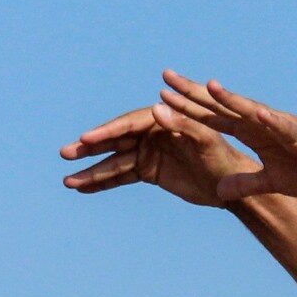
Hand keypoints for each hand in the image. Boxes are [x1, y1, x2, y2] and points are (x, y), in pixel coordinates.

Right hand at [61, 103, 257, 207]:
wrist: (232, 184)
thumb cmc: (224, 158)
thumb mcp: (206, 141)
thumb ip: (182, 124)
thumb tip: (156, 108)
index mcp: (164, 119)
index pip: (129, 123)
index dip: (107, 131)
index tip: (86, 139)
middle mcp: (152, 132)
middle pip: (114, 140)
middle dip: (90, 149)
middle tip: (65, 153)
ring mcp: (148, 152)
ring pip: (113, 162)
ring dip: (91, 172)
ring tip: (67, 183)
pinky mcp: (149, 171)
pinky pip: (121, 176)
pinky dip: (103, 183)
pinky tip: (82, 188)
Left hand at [155, 70, 296, 201]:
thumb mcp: (270, 182)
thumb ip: (244, 183)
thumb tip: (219, 191)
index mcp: (251, 132)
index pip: (211, 118)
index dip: (186, 109)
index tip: (160, 99)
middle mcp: (260, 123)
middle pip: (221, 106)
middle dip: (194, 94)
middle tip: (165, 77)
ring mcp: (279, 126)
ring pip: (248, 110)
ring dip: (228, 99)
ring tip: (206, 86)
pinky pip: (282, 127)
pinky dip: (269, 120)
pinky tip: (255, 112)